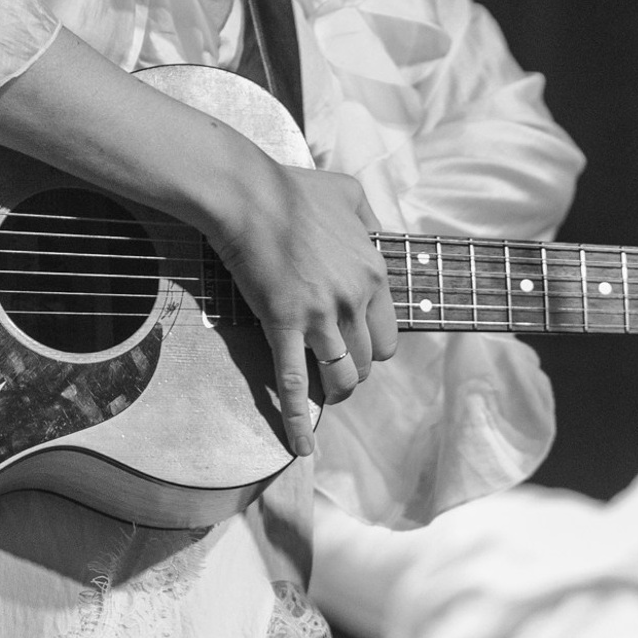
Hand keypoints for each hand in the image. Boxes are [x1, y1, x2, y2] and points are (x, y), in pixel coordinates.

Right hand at [207, 154, 397, 458]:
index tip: (354, 349)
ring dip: (334, 392)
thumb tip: (376, 235)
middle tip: (333, 369)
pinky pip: (294, 385)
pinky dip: (298, 421)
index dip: (371, 349)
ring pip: (342, 379)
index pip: (388, 335)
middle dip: (353, 370)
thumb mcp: (350, 193)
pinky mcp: (284, 327)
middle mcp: (354, 300)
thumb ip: (370, 218)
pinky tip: (301, 447)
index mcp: (373, 274)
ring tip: (323, 395)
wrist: (249, 196)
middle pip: (367, 361)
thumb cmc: (295, 190)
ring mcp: (320, 317)